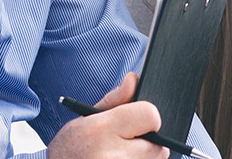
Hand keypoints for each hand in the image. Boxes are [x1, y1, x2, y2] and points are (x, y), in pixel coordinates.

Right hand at [48, 72, 169, 158]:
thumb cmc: (71, 148)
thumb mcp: (86, 118)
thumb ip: (115, 100)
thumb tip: (133, 80)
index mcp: (103, 131)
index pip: (150, 115)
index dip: (146, 116)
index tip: (138, 122)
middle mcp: (114, 156)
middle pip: (159, 145)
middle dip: (147, 142)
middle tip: (125, 144)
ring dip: (143, 157)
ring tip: (118, 155)